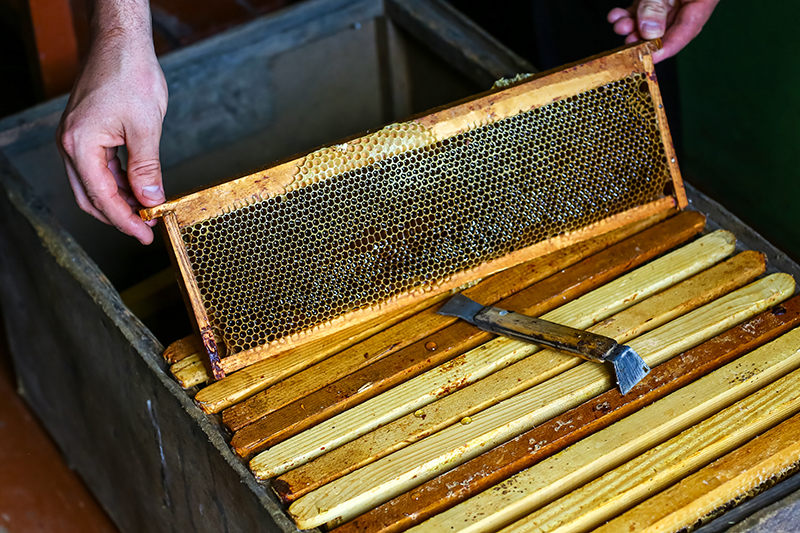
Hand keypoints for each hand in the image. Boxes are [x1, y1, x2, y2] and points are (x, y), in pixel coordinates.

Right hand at [57, 21, 167, 244]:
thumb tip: (150, 200)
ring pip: (93, 183)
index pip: (102, 197)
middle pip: (90, 196)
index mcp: (80, 145)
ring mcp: (76, 138)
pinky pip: (98, 167)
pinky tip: (138, 187)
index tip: (146, 235)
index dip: (125, 221)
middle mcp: (70, 144)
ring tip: (147, 210)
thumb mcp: (146, 128)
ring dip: (119, 199)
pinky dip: (117, 181)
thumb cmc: (131, 76)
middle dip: (119, 216)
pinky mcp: (86, 132)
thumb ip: (146, 168)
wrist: (122, 43)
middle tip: (146, 229)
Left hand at [607, 0, 719, 62]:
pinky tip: (616, 16)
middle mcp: (689, 1)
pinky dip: (628, 14)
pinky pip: (642, 8)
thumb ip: (657, 5)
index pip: (687, 31)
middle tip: (628, 43)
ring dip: (632, 26)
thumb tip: (650, 32)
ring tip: (620, 25)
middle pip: (667, 28)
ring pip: (651, 19)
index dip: (666, 48)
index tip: (648, 59)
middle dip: (644, 38)